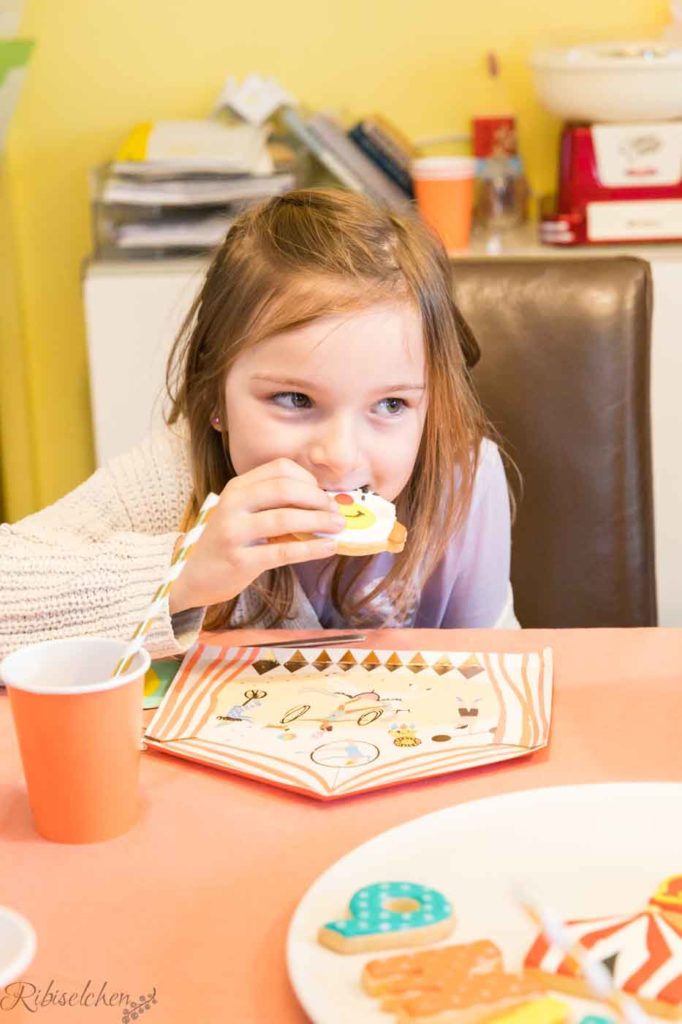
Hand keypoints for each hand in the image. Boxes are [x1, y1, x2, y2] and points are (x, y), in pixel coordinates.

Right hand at [168, 458, 344, 614]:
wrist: (193, 576)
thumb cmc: (229, 543)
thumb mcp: (244, 514)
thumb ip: (273, 503)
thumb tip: (323, 502)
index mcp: (237, 487)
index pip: (280, 469)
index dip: (308, 480)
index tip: (323, 495)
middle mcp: (233, 504)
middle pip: (285, 488)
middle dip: (318, 499)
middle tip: (336, 512)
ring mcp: (234, 531)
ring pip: (286, 518)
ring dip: (319, 521)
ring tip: (338, 527)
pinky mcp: (240, 560)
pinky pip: (283, 551)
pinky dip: (311, 548)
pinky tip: (329, 548)